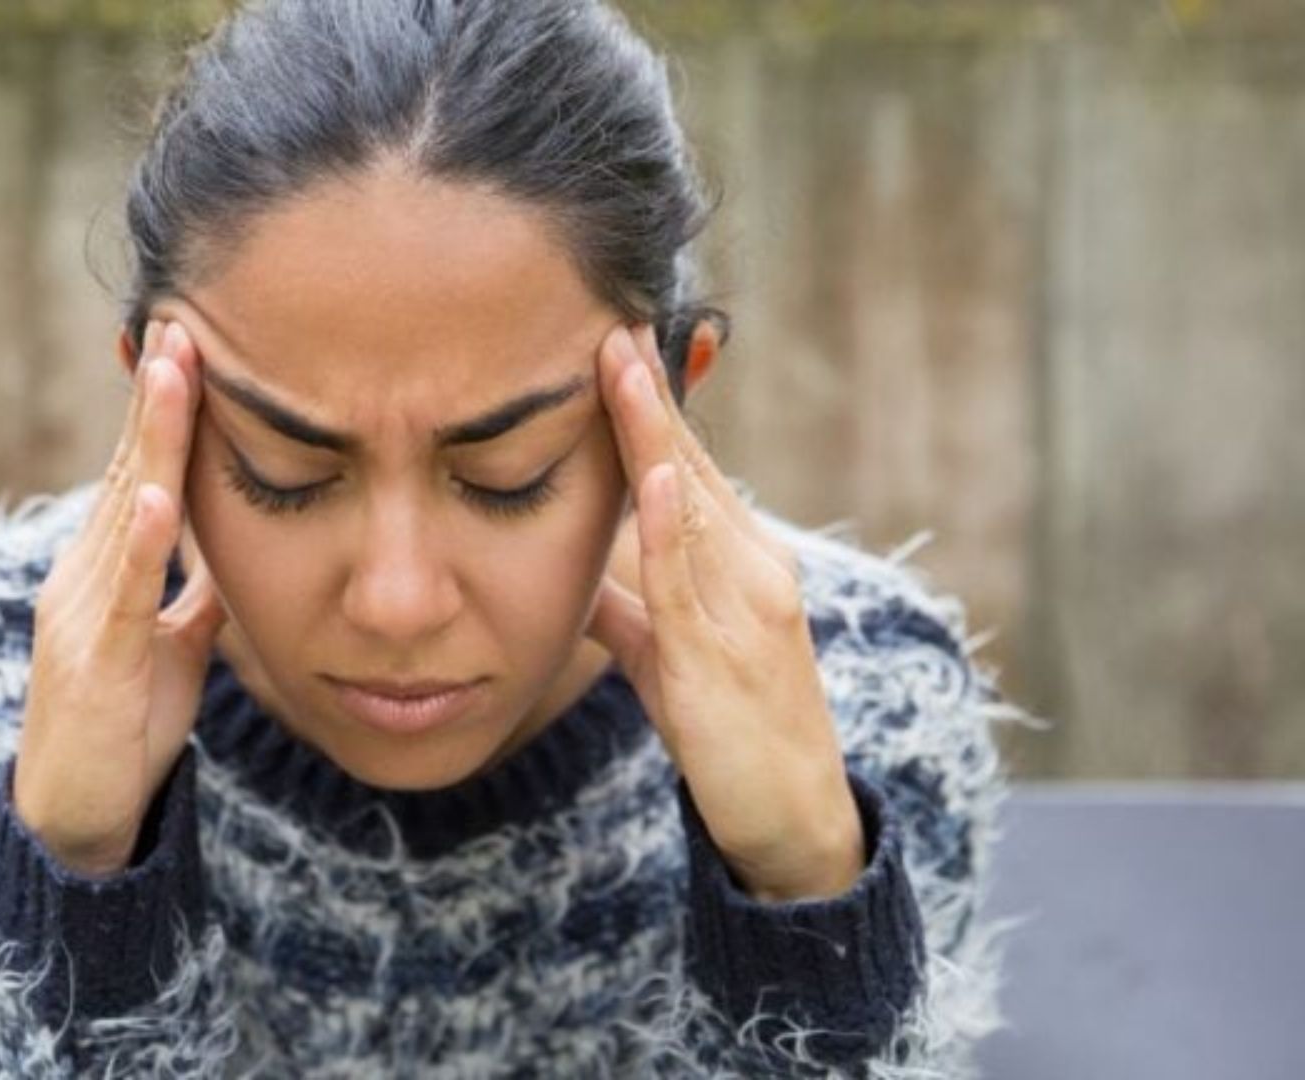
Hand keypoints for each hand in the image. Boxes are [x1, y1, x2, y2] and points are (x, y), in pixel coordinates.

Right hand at [13, 320, 227, 876]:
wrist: (75, 814)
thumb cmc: (125, 727)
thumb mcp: (173, 647)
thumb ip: (194, 595)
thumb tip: (229, 549)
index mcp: (108, 566)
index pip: (141, 470)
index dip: (164, 409)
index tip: (188, 341)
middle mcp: (87, 574)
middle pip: (129, 469)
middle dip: (155, 395)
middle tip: (178, 319)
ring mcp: (85, 613)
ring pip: (126, 512)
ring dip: (151, 440)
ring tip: (173, 373)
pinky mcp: (98, 661)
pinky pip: (127, 595)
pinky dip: (144, 544)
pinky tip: (162, 497)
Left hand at [585, 323, 864, 901]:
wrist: (790, 818)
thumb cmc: (726, 731)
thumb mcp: (664, 656)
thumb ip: (629, 607)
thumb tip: (582, 574)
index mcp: (737, 560)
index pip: (688, 466)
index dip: (650, 404)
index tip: (615, 339)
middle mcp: (752, 567)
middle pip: (691, 464)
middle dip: (649, 392)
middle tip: (612, 316)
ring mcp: (746, 608)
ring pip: (690, 503)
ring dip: (653, 430)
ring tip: (621, 362)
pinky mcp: (724, 656)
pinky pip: (689, 582)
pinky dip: (673, 524)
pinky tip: (656, 475)